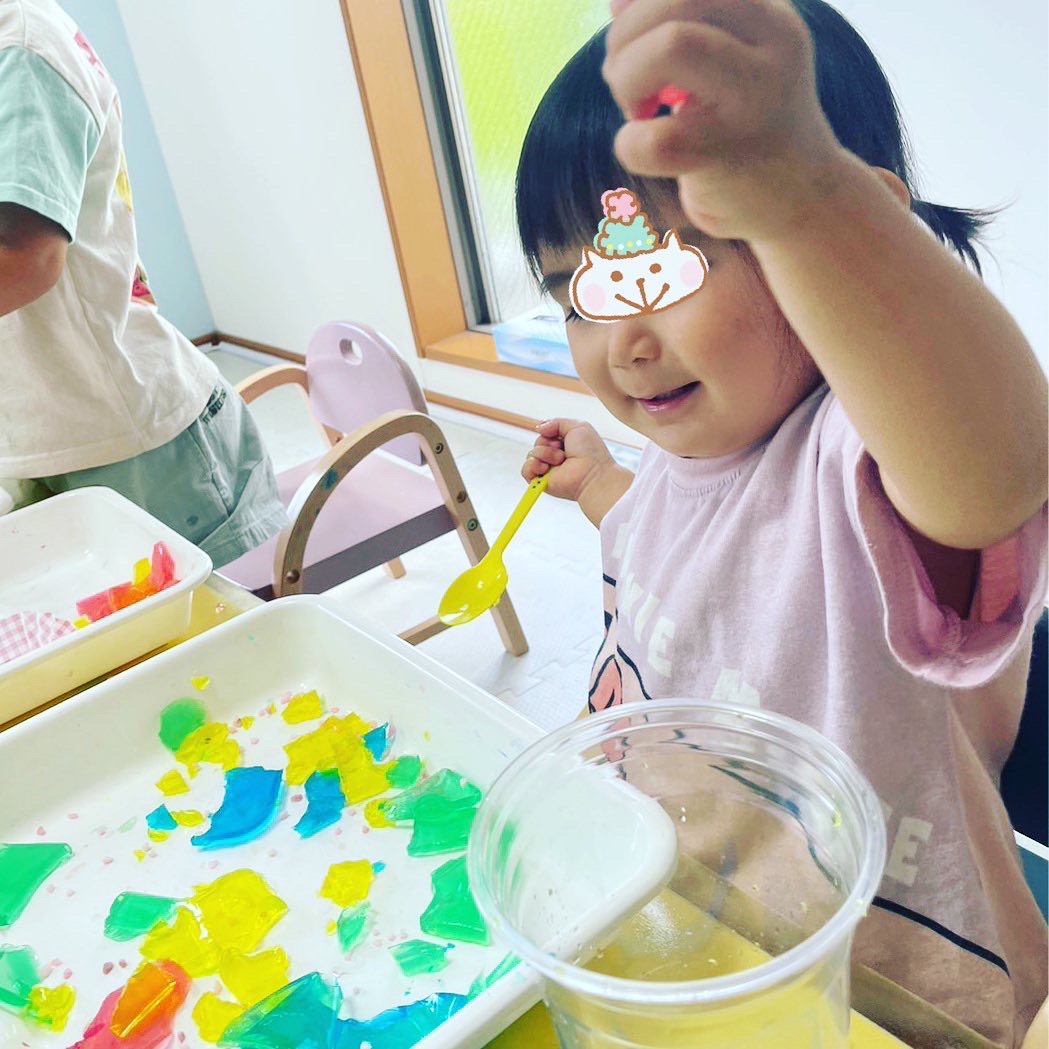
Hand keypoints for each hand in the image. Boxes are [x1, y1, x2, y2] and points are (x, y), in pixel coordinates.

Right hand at [523, 419, 633, 525]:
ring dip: (545, 453)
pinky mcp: (541, 482)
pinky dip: (532, 465)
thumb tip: (539, 427)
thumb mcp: (577, 426)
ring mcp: (548, 470)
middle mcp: (556, 457)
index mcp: (565, 445)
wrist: (592, 474)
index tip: (560, 436)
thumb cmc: (590, 452)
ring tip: (560, 460)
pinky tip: (545, 467)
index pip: (546, 434)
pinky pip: (525, 470)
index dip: (550, 432)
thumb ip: (557, 422)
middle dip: (548, 442)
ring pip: (532, 454)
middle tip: (563, 450)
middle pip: (538, 442)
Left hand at [604, 0, 849, 243]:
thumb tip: (614, 0)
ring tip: (636, 110)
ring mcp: (757, 100)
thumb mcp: (724, 62)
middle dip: (626, 39)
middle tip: (626, 83)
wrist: (802, 201)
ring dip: (626, 77)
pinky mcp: (730, 157)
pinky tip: (643, 148)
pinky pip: (653, 139)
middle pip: (678, 1)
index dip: (642, 5)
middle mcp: (774, 46)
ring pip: (672, 45)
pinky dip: (629, 144)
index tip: (634, 41)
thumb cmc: (744, 127)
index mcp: (769, 14)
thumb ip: (675, 25)